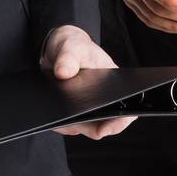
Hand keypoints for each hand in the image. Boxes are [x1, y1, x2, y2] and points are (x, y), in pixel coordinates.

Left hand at [40, 25, 134, 139]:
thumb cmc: (73, 46)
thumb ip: (68, 57)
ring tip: (56, 113)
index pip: (126, 111)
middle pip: (101, 125)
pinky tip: (50, 114)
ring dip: (70, 124)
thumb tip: (63, 73)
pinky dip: (58, 122)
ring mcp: (87, 109)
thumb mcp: (72, 47)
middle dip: (86, 126)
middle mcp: (104, 102)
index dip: (118, 123)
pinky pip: (66, 124)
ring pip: (81, 127)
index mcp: (114, 86)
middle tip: (68, 119)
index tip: (103, 129)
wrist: (57, 49)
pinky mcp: (72, 112)